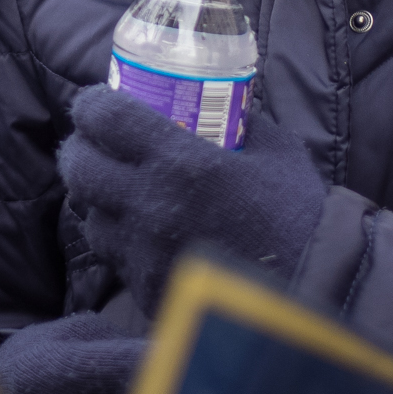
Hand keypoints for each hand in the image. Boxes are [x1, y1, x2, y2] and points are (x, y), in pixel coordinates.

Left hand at [59, 83, 328, 313]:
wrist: (314, 295)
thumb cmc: (300, 217)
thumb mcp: (277, 151)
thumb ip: (242, 120)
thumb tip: (221, 99)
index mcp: (182, 163)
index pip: (105, 118)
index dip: (91, 104)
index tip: (97, 102)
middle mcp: (151, 206)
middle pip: (79, 166)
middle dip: (80, 148)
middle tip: (95, 143)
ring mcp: (144, 252)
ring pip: (90, 215)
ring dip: (96, 196)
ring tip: (117, 188)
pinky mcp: (146, 288)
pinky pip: (114, 255)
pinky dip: (118, 236)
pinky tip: (140, 228)